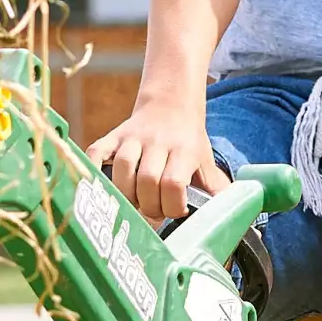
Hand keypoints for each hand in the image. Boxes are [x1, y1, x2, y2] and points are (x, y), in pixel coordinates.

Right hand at [86, 98, 228, 222]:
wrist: (170, 103)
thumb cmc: (188, 140)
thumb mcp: (206, 162)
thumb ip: (215, 190)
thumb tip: (228, 217)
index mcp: (184, 150)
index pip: (173, 184)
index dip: (172, 206)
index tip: (175, 212)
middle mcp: (158, 142)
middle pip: (147, 180)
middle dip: (149, 206)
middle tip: (153, 213)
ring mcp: (132, 138)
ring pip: (122, 169)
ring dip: (126, 194)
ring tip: (134, 204)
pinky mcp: (112, 136)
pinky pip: (95, 152)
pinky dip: (93, 170)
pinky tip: (100, 187)